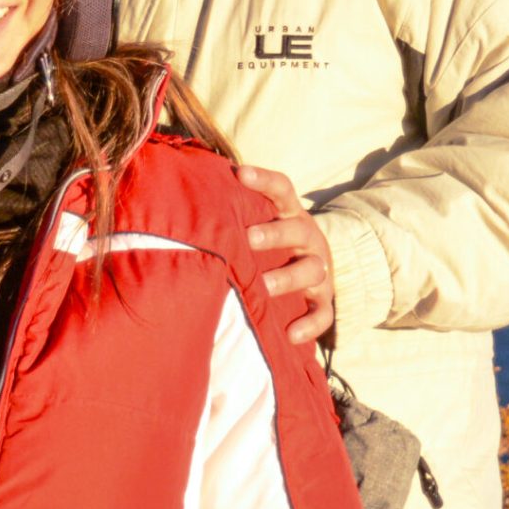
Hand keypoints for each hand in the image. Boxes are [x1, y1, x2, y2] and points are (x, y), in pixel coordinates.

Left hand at [238, 165, 333, 346]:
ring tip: (264, 286)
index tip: (241, 173)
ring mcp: (319, 268)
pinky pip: (323, 313)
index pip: (282, 190)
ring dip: (288, 277)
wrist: (311, 268)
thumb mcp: (258, 223)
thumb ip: (233, 213)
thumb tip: (184, 198)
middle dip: (275, 234)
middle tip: (249, 238)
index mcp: (290, 214)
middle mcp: (308, 238)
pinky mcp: (324, 299)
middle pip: (299, 230)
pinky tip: (291, 334)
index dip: (264, 180)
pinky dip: (309, 324)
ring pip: (312, 270)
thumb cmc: (269, 243)